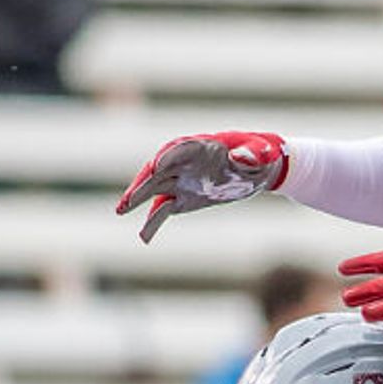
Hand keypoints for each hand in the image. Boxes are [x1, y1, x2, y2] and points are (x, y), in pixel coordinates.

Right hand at [114, 131, 286, 240]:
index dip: (168, 157)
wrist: (259, 169)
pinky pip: (163, 209)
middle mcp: (185, 162)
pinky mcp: (183, 198)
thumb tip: (240, 159)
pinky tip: (144, 237)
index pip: (178, 149)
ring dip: (138, 199)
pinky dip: (153, 222)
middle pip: (157, 170)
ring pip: (154, 189)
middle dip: (143, 183)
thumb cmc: (261, 155)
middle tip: (129, 199)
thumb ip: (252, 154)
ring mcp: (182, 180)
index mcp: (201, 147)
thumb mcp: (262, 154)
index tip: (156, 166)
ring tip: (120, 211)